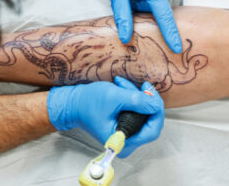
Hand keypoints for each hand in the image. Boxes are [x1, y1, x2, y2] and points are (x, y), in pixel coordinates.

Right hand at [47, 76, 164, 156]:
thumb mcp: (114, 97)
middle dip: (146, 101)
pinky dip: (134, 101)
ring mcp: (127, 137)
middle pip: (151, 122)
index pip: (152, 129)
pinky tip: (123, 89)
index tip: (150, 91)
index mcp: (123, 142)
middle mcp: (127, 144)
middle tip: (141, 85)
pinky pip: (138, 115)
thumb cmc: (88, 102)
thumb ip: (138, 101)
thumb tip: (156, 104)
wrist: (73, 104)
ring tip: (123, 85)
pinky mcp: (126, 129)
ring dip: (138, 98)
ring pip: (145, 116)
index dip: (156, 110)